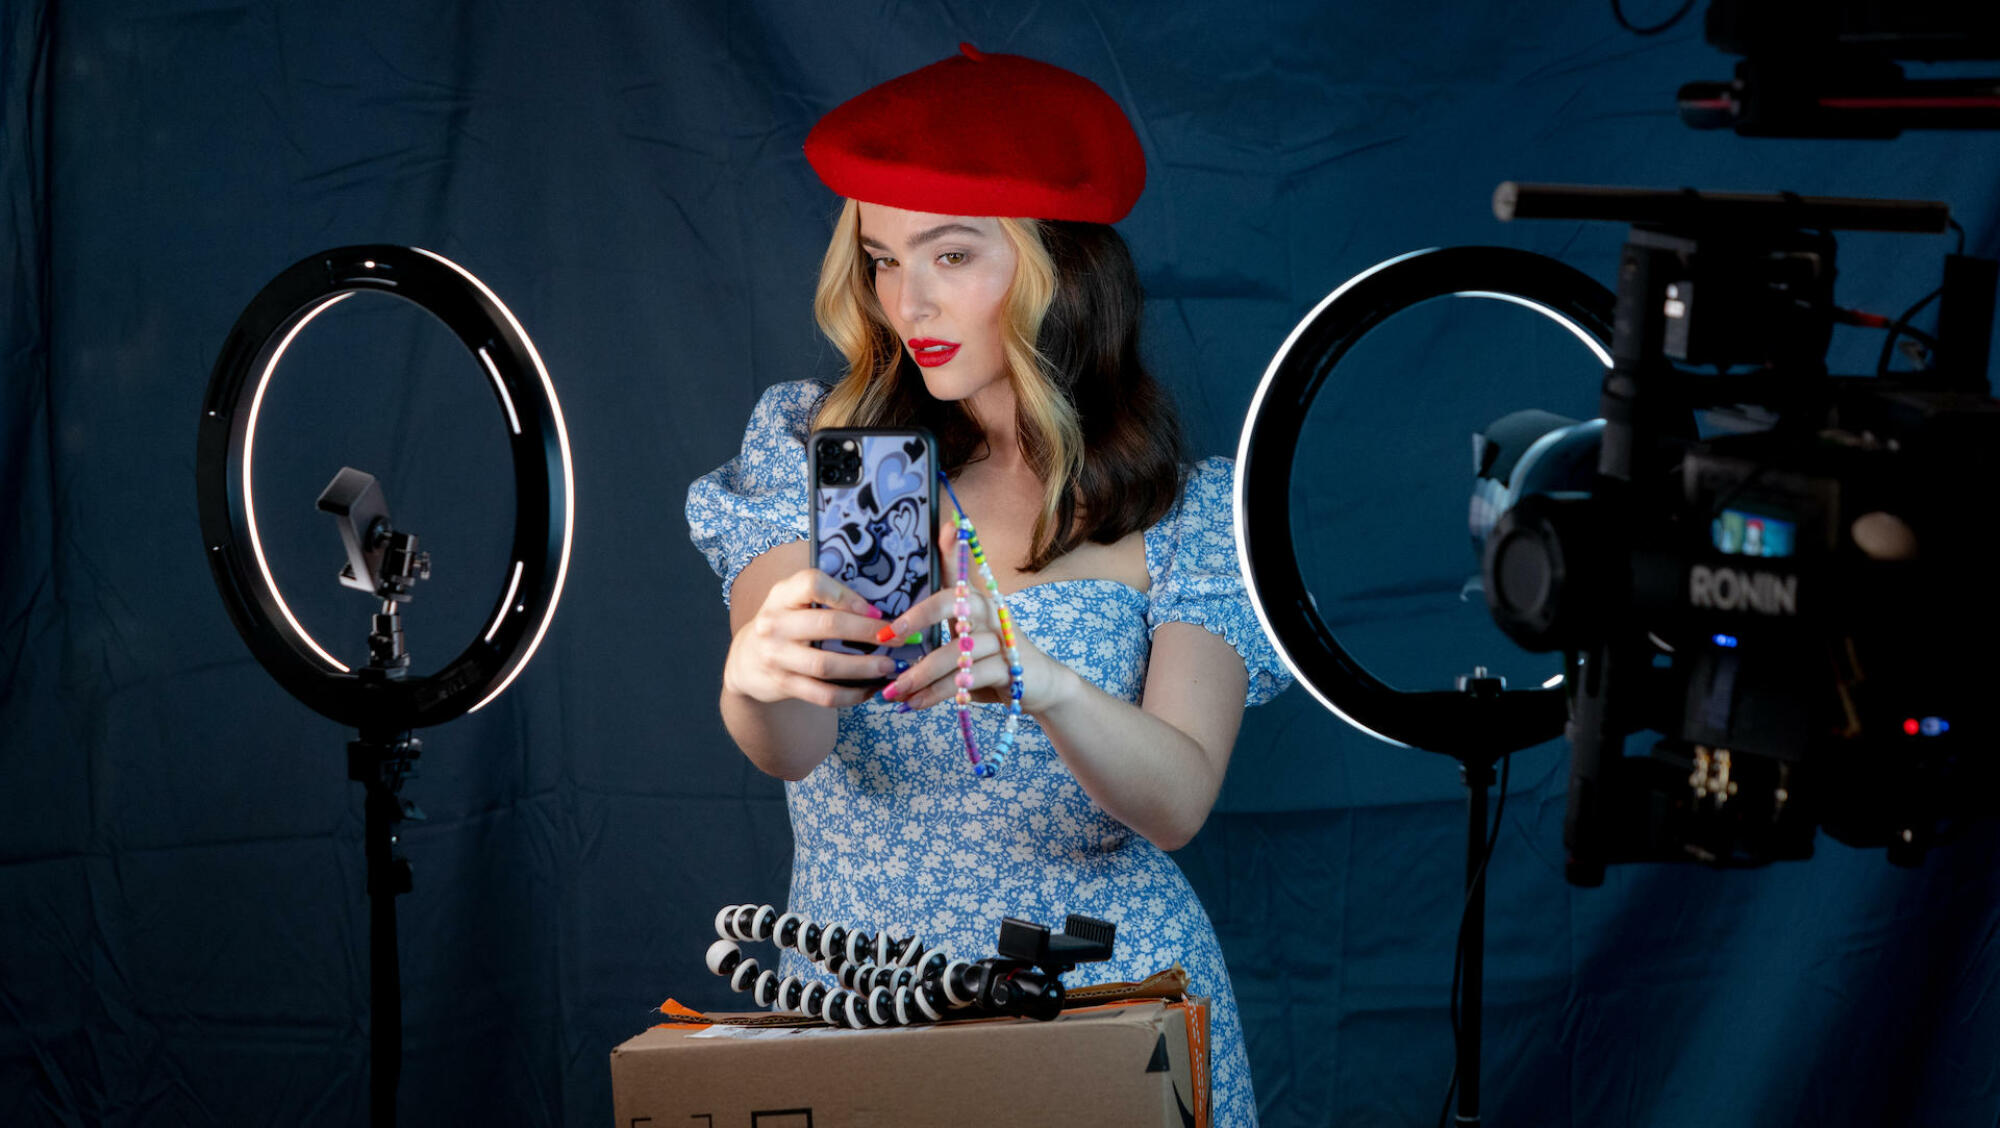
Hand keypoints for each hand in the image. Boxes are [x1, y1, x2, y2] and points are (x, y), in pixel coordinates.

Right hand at [724, 568, 897, 708]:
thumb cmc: (785, 624)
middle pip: (827, 625)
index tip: (875, 609)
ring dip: (864, 667)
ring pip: (827, 665)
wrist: (746, 660)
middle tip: (897, 638)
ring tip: (890, 667)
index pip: (812, 583)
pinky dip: (851, 695)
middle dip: (868, 633)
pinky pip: (823, 695)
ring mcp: (776, 656)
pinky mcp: (783, 684)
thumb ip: (826, 598)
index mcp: (782, 594)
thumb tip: (881, 608)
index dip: (847, 595)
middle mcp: (774, 623)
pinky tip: (871, 690)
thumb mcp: (793, 601)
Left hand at [876, 521, 1078, 713]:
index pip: (959, 571)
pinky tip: (917, 703)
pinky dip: (937, 694)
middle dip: (917, 618)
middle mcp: (991, 612)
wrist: (1041, 686)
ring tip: (895, 692)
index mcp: (978, 599)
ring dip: (920, 675)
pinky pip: (966, 679)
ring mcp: (1002, 639)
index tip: (944, 530)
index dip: (951, 550)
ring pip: (954, 652)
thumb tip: (901, 616)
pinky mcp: (1010, 668)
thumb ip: (941, 621)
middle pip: (953, 603)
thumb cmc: (995, 658)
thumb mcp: (970, 635)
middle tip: (887, 639)